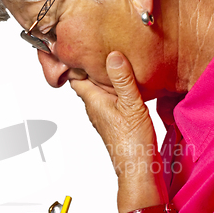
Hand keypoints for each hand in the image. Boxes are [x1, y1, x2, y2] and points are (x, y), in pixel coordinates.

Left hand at [70, 52, 167, 210]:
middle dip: (91, 65)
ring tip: (115, 60)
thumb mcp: (131, 104)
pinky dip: (115, 88)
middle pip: (88, 80)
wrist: (138, 167)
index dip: (74, 60)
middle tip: (99, 47)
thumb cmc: (132, 142)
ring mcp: (104, 114)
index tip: (77, 45)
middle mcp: (95, 107)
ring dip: (105, 77)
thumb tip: (113, 55)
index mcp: (94, 101)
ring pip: (100, 89)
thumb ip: (123, 79)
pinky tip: (128, 83)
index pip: (76, 76)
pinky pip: (111, 98)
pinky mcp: (115, 120)